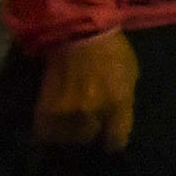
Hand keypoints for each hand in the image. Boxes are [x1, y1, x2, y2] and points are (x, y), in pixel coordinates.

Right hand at [32, 31, 130, 149]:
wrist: (79, 33)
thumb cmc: (112, 51)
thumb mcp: (131, 75)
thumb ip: (124, 102)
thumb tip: (116, 121)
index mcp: (118, 102)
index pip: (116, 140)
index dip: (113, 141)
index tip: (110, 138)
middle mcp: (92, 110)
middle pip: (89, 138)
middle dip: (91, 132)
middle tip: (90, 124)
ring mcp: (67, 110)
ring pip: (67, 138)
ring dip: (70, 132)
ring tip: (72, 122)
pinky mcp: (45, 108)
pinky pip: (45, 132)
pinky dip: (50, 130)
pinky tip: (57, 121)